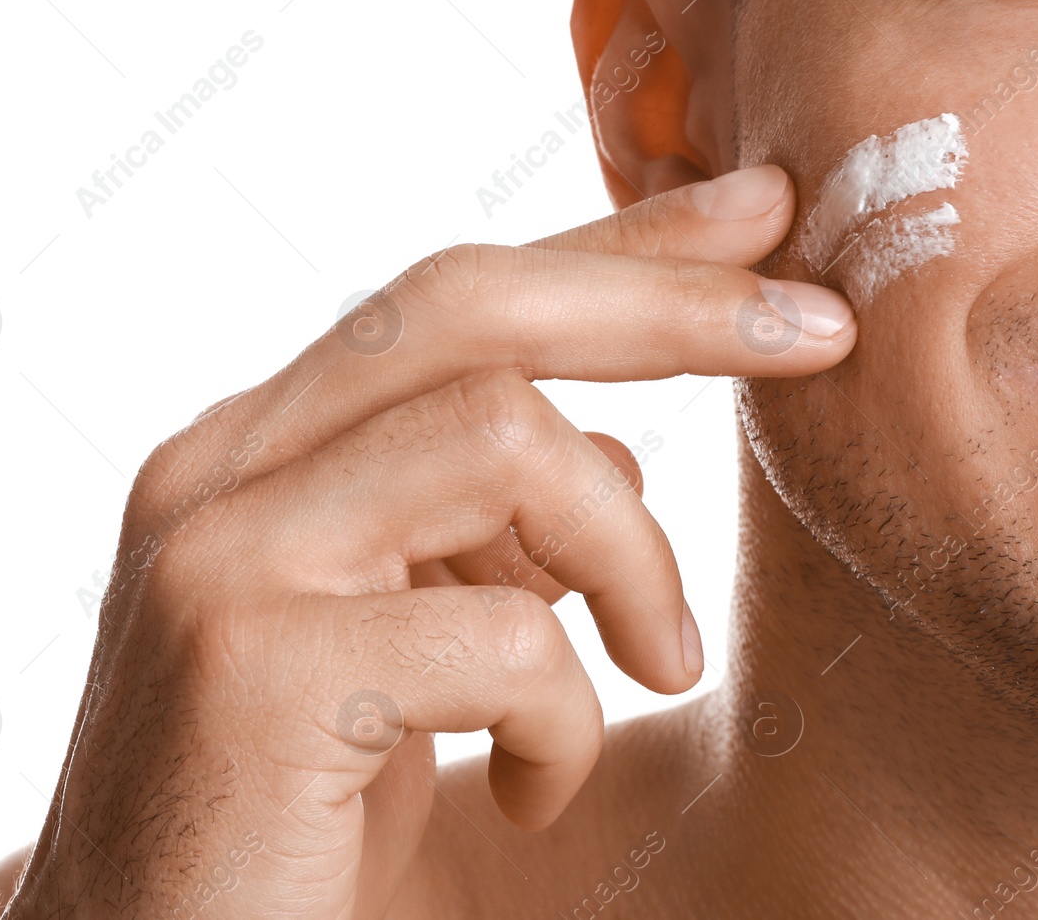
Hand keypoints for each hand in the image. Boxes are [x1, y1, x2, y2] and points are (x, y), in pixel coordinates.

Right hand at [2, 164, 853, 918]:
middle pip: (470, 303)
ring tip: (661, 663)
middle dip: (667, 303)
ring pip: (502, 433)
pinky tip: (540, 795)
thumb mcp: (408, 641)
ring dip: (630, 550)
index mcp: (257, 446)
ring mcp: (217, 555)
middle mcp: (217, 467)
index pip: (453, 293)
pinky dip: (566, 716)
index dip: (617, 239)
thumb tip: (619, 444)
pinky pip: (499, 634)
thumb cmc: (291, 829)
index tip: (760, 209)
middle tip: (820, 329)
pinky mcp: (245, 669)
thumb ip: (483, 527)